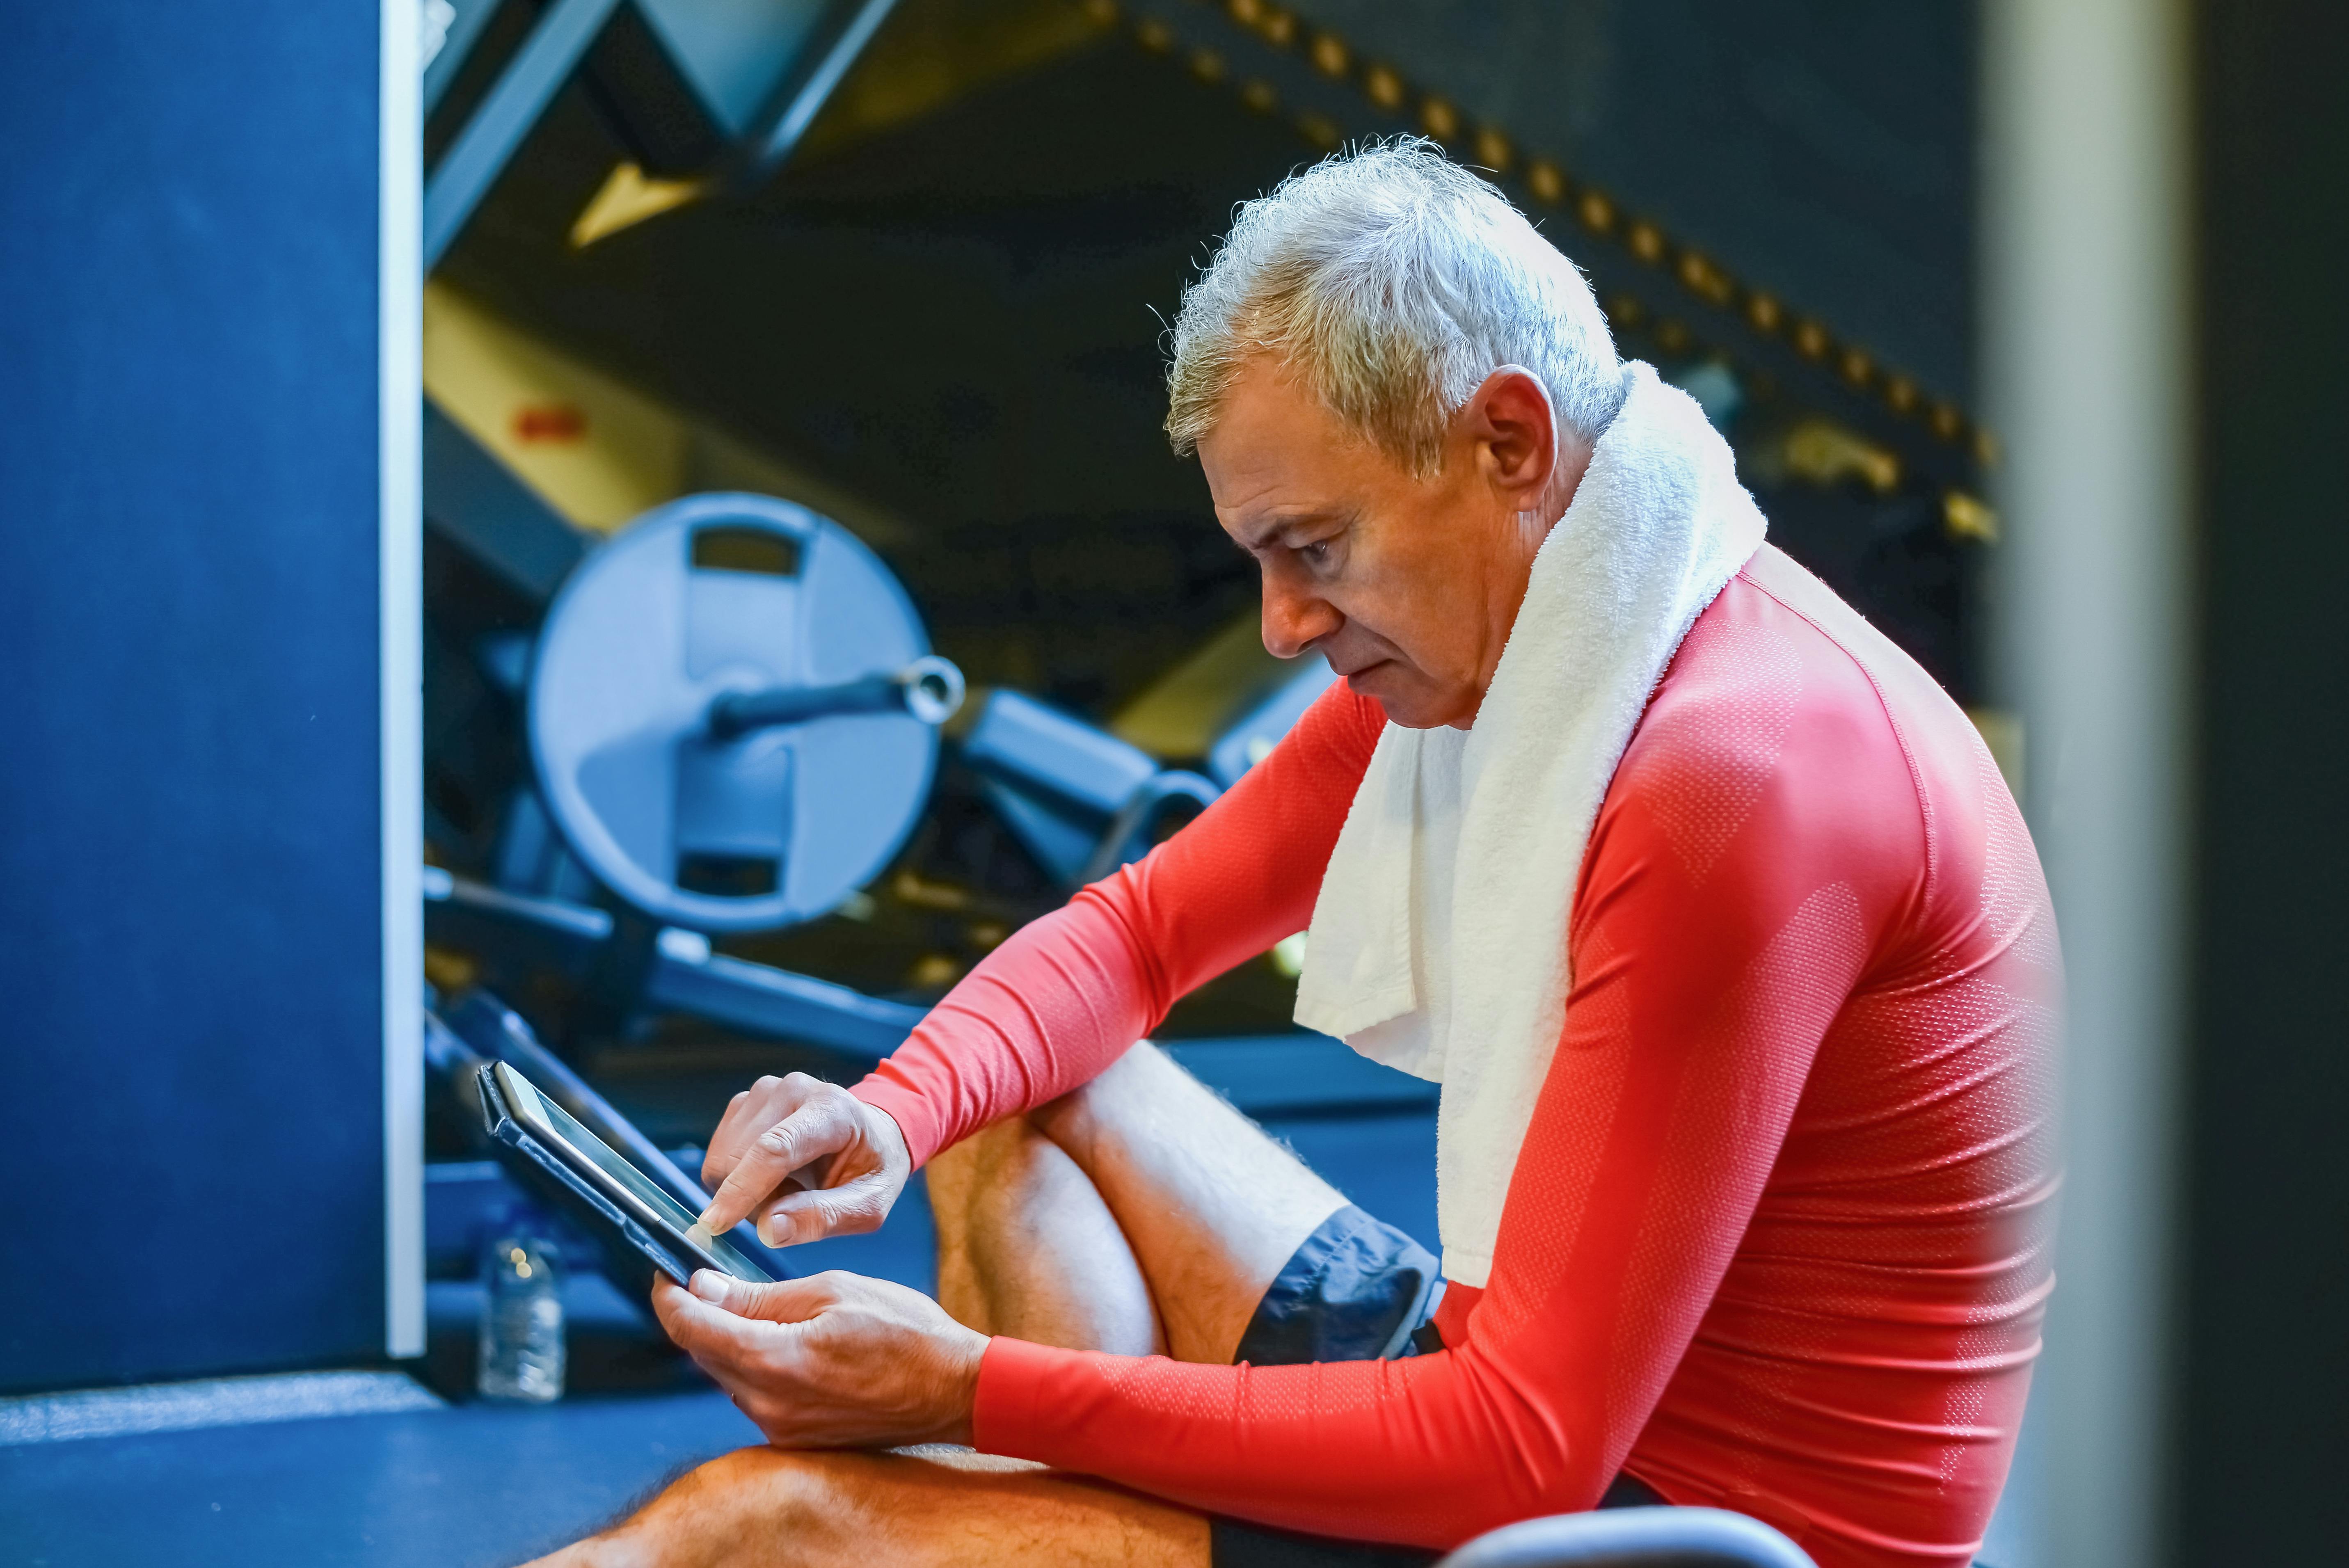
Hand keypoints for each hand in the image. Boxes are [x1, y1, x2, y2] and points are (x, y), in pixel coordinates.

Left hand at [652, 1269, 985, 1448]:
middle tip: (710, 1279)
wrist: (954, 1390)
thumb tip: (704, 1286)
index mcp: (776, 1361)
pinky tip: (780, 1342)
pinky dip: (754, 1364)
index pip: (692, 1329)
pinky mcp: (796, 1439)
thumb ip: (761, 1296)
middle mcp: (770, 1405)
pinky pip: (754, 1396)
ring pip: (727, 1375)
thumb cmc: (905, 1332)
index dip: (670, 1297)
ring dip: (728, 1340)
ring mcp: (782, 1429)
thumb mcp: (833, 1291)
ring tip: (755, 1306)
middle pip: (703, 1354)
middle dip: (699, 1314)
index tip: (667, 1272)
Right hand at [698, 1073, 910, 1245]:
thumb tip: (769, 1231)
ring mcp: (764, 1092)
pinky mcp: (745, 1103)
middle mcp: (793, 1090)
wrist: (871, 1135)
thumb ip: (824, 1218)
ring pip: (722, 1159)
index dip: (742, 1188)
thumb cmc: (871, 1169)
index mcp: (831, 1110)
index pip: (775, 1149)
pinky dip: (737, 1178)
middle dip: (753, 1200)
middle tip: (791, 1209)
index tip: (715, 1225)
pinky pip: (718, 1155)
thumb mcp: (869, 1205)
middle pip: (741, 1157)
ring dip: (745, 1191)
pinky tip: (773, 1177)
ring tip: (788, 1190)